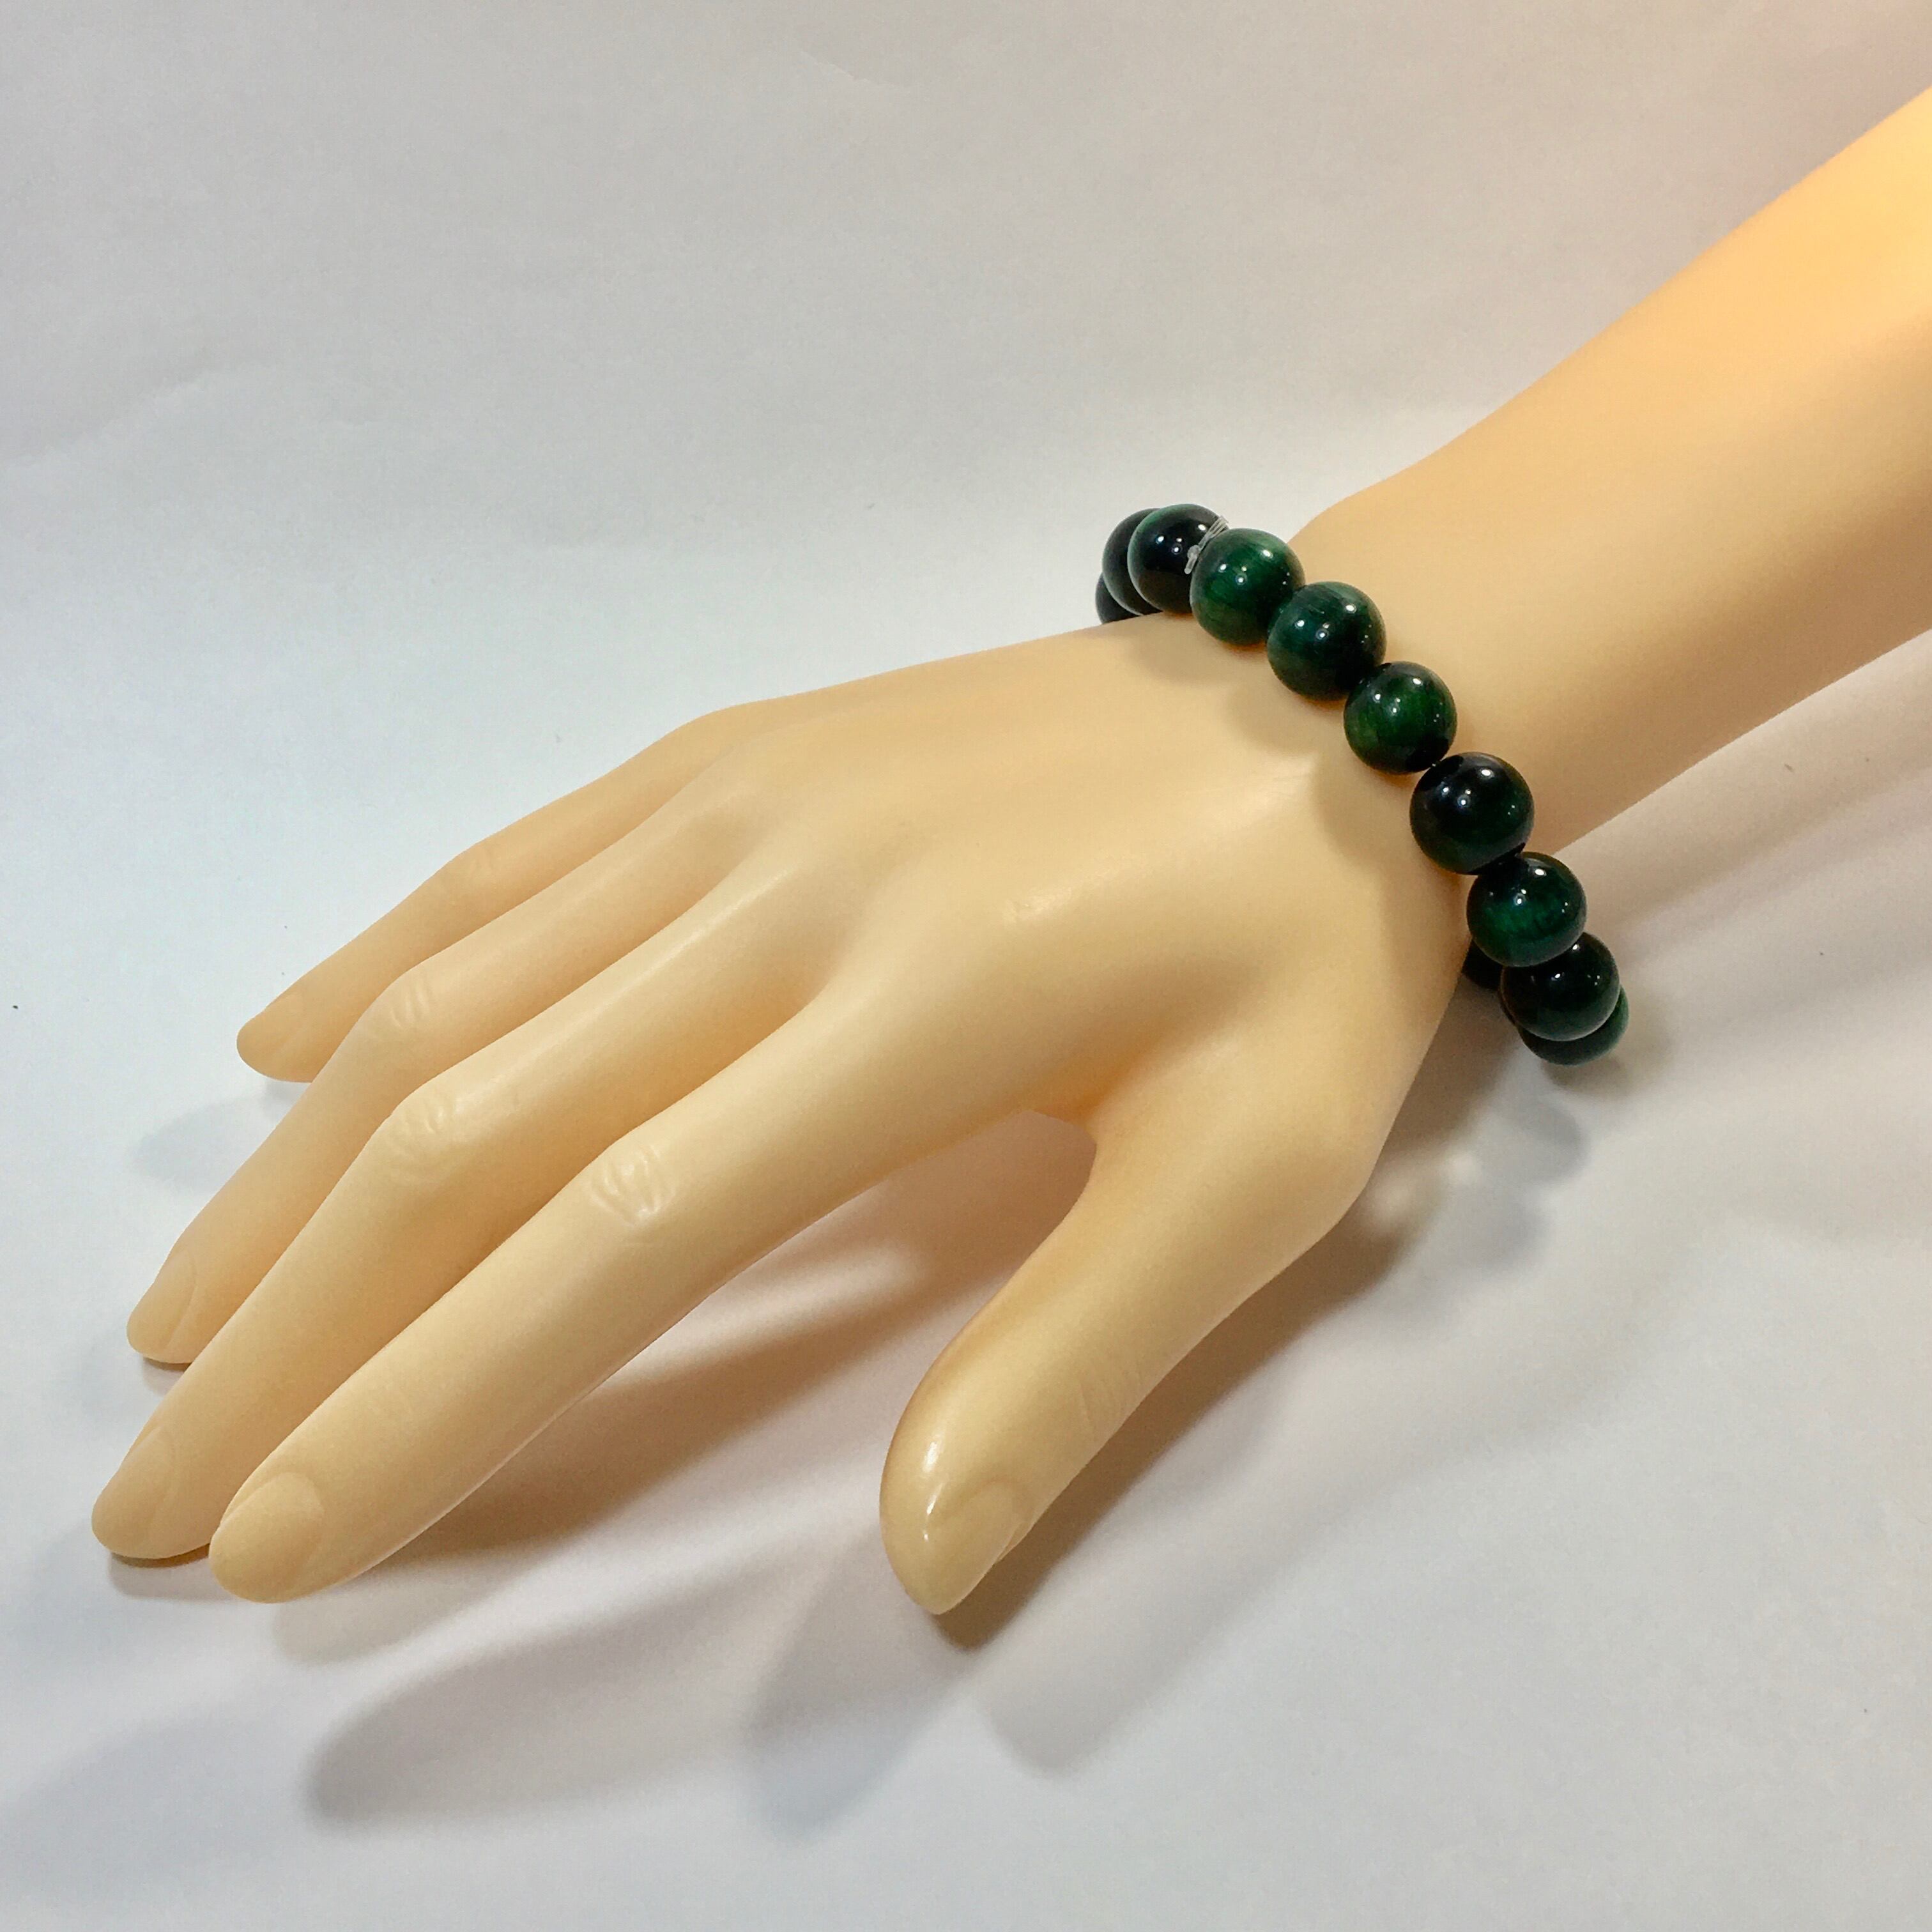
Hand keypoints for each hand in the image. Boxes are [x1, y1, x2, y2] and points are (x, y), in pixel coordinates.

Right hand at [91, 612, 1463, 1612]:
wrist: (1330, 701)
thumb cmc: (1305, 954)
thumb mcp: (1253, 1176)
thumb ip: (1074, 1361)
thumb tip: (913, 1560)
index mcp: (912, 1018)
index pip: (611, 1235)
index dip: (428, 1395)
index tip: (277, 1534)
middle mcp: (776, 899)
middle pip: (473, 1130)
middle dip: (293, 1328)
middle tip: (152, 1481)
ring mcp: (733, 807)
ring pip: (450, 1003)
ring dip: (291, 1178)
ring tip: (179, 1320)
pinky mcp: (725, 756)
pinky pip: (508, 870)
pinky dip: (378, 968)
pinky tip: (284, 1055)